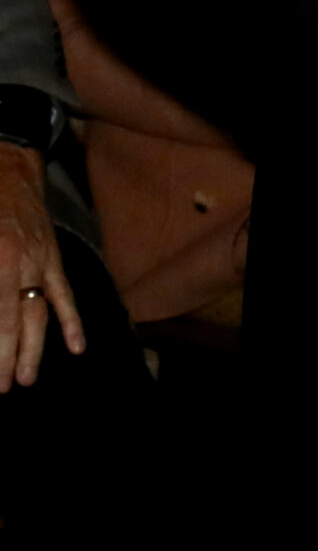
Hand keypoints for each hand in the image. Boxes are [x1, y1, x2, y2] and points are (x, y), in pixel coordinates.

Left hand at [0, 139, 83, 390]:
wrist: (5, 164)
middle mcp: (20, 264)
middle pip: (18, 322)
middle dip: (11, 358)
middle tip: (6, 386)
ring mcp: (40, 261)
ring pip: (41, 314)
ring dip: (35, 349)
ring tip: (28, 378)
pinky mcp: (53, 256)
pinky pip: (64, 293)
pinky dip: (72, 320)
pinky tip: (77, 347)